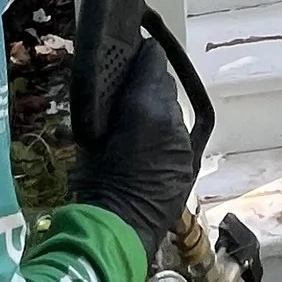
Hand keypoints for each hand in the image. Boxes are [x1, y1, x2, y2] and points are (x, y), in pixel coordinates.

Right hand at [68, 36, 202, 255]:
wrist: (116, 229)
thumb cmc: (94, 181)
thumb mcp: (91, 133)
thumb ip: (109, 104)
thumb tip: (115, 86)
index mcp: (146, 106)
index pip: (153, 61)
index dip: (144, 55)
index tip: (136, 52)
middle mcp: (172, 119)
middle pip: (166, 86)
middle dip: (149, 85)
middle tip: (128, 92)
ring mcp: (185, 143)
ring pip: (174, 112)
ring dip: (158, 111)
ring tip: (136, 124)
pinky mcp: (190, 163)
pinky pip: (180, 138)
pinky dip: (167, 136)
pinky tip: (151, 145)